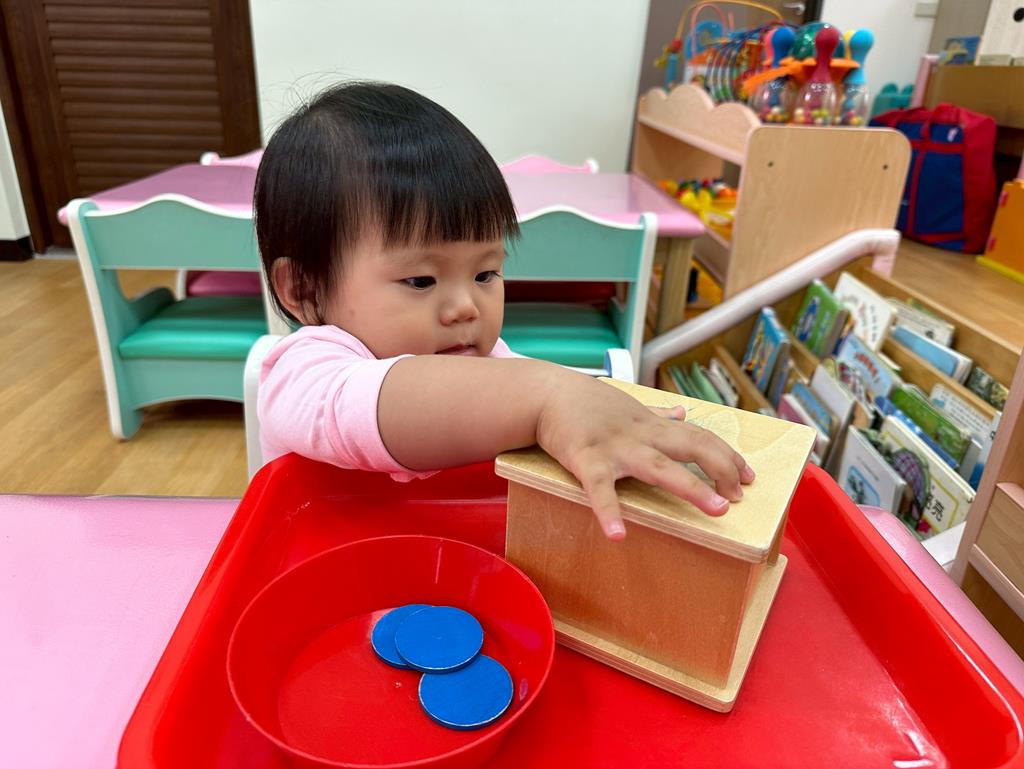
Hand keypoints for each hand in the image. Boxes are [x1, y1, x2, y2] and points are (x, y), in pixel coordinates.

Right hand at [536, 375, 754, 540]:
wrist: (545, 393)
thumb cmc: (585, 402)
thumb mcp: (628, 403)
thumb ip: (657, 412)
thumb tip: (683, 412)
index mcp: (650, 425)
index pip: (699, 436)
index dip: (726, 455)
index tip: (748, 475)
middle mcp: (640, 434)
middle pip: (691, 447)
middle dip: (722, 469)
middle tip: (742, 494)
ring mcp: (615, 447)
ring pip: (660, 467)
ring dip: (692, 487)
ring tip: (717, 509)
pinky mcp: (586, 459)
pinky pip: (599, 489)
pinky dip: (609, 511)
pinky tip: (618, 535)